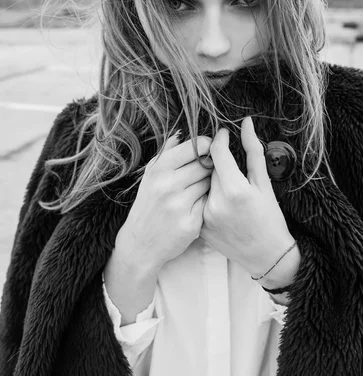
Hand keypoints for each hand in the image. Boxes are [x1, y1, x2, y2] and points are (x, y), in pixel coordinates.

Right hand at [118, 132, 213, 273]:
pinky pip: (208, 204)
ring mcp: (180, 206)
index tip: (208, 148)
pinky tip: (195, 207)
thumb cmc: (148, 203)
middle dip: (208, 166)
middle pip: (206, 164)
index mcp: (158, 170)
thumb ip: (166, 153)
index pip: (195, 146)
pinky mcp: (191, 224)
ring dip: (207, 185)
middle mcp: (168, 186)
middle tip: (204, 171)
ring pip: (209, 184)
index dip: (206, 145)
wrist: (141, 244)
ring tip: (196, 189)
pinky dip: (205, 203)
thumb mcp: (150, 175)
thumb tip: (183, 132)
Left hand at [200, 117, 294, 276]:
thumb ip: (253, 151)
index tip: (224, 134)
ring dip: (211, 181)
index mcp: (234, 189)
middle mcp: (216, 202)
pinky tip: (221, 205)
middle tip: (231, 170)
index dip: (219, 139)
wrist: (267, 256)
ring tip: (228, 191)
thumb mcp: (264, 183)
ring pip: (202, 184)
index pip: (216, 151)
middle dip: (218, 163)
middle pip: (208, 167)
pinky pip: (198, 200)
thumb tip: (246, 123)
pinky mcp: (199, 227)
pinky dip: (207, 197)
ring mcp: (205, 216)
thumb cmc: (270, 218)